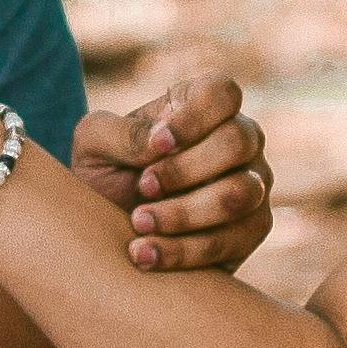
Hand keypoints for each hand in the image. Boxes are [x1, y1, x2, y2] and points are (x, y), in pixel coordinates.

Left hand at [74, 74, 273, 273]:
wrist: (105, 232)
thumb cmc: (104, 174)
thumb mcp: (94, 145)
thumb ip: (122, 133)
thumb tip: (160, 143)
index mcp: (203, 107)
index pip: (221, 93)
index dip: (194, 117)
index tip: (157, 143)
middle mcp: (239, 142)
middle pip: (238, 142)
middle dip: (185, 169)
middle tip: (143, 186)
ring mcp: (252, 187)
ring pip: (240, 195)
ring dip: (184, 213)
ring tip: (139, 223)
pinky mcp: (248, 234)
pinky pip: (232, 241)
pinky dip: (184, 250)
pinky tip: (146, 254)